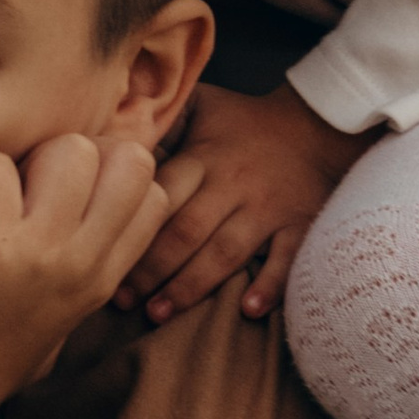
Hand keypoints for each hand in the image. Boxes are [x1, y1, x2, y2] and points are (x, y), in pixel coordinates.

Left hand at [0, 133, 171, 418]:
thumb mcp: (45, 315)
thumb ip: (74, 262)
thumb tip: (88, 191)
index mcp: (97, 283)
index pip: (152, 192)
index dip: (106, 172)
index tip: (55, 193)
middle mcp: (79, 267)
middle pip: (129, 159)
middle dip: (73, 154)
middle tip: (21, 191)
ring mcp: (36, 257)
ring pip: (70, 149)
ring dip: (20, 162)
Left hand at [114, 78, 362, 325]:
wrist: (317, 125)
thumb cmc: (247, 121)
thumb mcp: (202, 105)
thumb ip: (162, 118)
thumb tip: (112, 126)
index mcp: (206, 157)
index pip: (163, 196)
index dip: (131, 226)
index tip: (102, 252)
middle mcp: (234, 185)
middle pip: (187, 231)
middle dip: (152, 268)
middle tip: (121, 300)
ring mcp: (268, 209)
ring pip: (227, 252)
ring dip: (193, 286)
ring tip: (160, 314)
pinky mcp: (300, 226)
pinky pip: (288, 259)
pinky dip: (271, 285)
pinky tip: (250, 310)